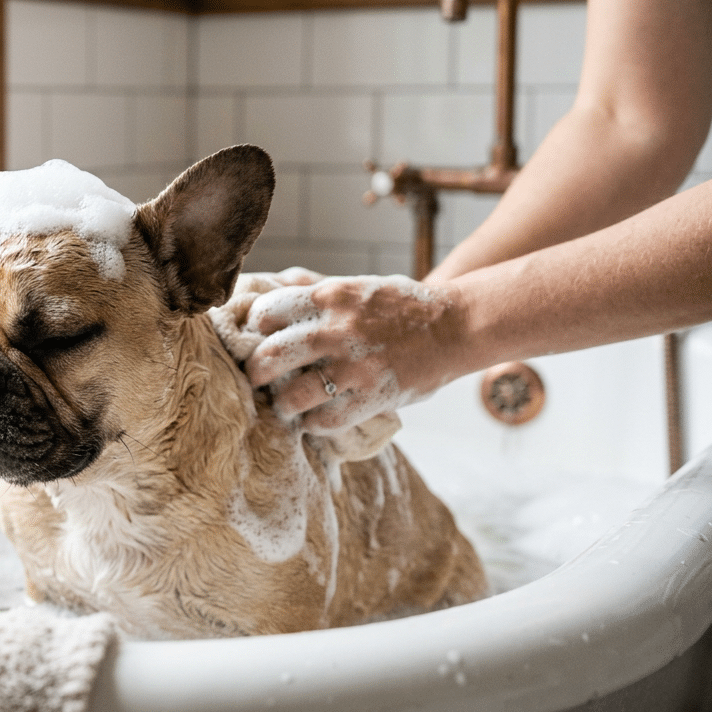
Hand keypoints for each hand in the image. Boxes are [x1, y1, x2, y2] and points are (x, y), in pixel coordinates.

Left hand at [242, 275, 466, 432]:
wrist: (457, 325)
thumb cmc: (401, 306)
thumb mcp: (356, 287)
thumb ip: (315, 293)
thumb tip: (271, 290)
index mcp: (329, 297)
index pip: (266, 312)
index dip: (256, 328)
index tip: (259, 338)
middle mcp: (335, 330)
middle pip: (268, 357)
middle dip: (255, 372)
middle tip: (256, 379)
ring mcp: (354, 366)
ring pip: (292, 396)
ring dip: (282, 405)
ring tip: (285, 405)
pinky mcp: (372, 397)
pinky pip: (325, 421)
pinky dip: (313, 424)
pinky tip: (315, 419)